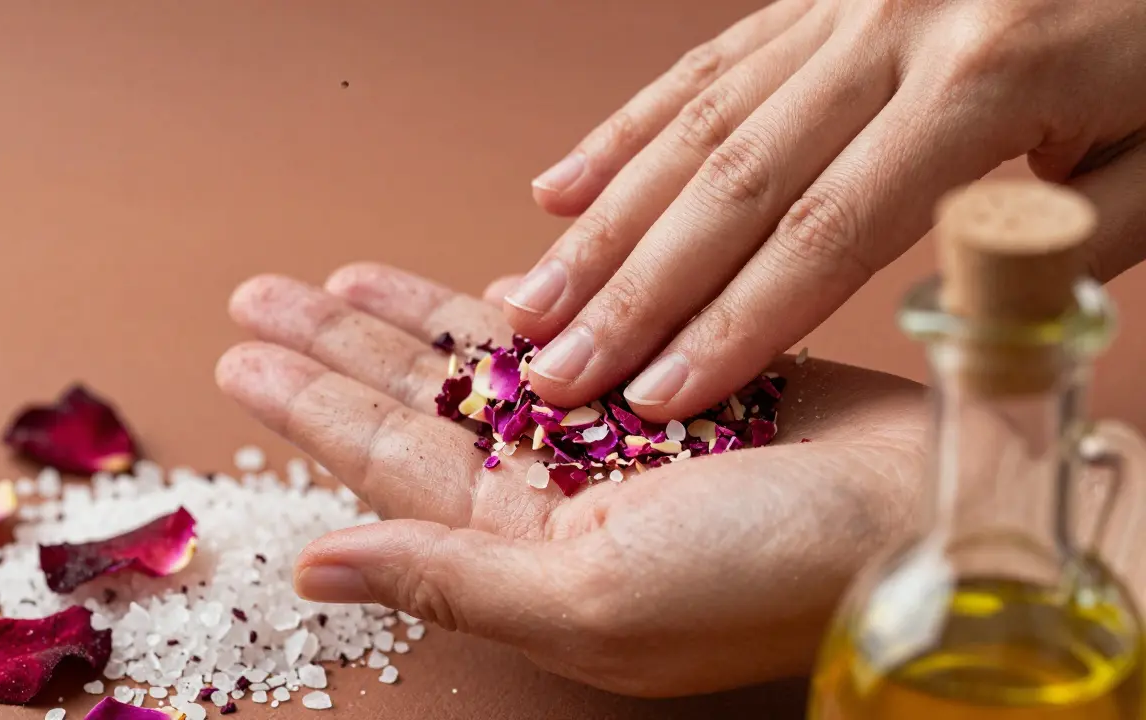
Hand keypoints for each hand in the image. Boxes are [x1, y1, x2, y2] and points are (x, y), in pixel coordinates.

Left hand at [217, 263, 926, 696]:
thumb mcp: (591, 598)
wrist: (922, 522)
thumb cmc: (766, 578)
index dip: (312, 411)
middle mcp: (556, 499)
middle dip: (335, 354)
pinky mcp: (664, 378)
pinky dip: (507, 310)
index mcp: (526, 555)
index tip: (243, 361)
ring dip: (403, 323)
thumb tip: (316, 570)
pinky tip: (456, 291)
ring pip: (479, 367)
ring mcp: (608, 437)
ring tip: (327, 283)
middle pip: (417, 410)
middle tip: (256, 302)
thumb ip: (448, 580)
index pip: (389, 470)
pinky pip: (563, 337)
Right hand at [506, 0, 1145, 421]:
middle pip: (735, 183)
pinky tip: (563, 186)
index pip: (831, 231)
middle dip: (636, 288)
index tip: (656, 397)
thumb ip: (1062, 242)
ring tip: (534, 295)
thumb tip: (950, 311)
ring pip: (701, 122)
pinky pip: (711, 62)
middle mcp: (894, 26)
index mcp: (987, 76)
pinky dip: (629, 127)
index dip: (736, 324)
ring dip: (607, 220)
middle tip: (556, 366)